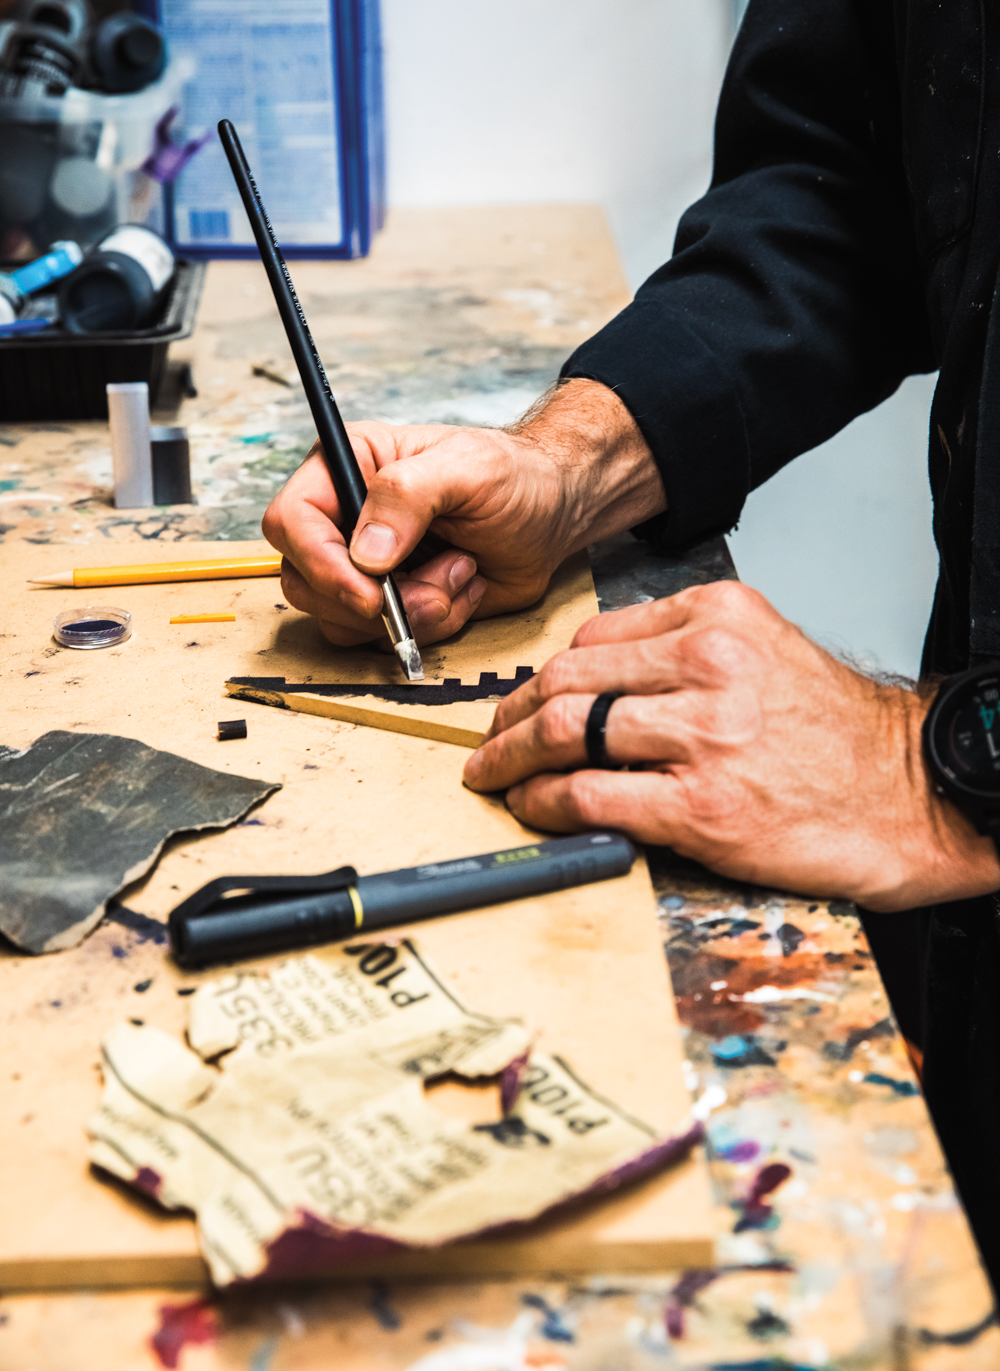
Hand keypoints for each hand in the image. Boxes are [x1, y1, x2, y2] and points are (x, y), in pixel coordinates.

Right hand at [262, 380, 664, 648]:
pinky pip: (384, 641)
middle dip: (371, 602)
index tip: (369, 590)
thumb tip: (365, 552)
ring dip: (411, 613)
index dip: (320, 563)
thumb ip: (409, 496)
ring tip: (461, 571)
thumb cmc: (513, 476)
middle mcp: (343, 520)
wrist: (552, 514)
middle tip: (432, 590)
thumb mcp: (468, 468)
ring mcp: (363, 568)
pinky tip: (463, 587)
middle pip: (304, 583)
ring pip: (344, 622)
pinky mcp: (391, 604)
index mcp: (345, 468)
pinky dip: (432, 626)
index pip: (291, 522)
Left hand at [462, 582, 998, 910]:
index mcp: (719, 617)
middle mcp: (709, 664)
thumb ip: (681, 653)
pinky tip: (534, 808)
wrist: (909, 796)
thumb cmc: (836, 737)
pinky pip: (589, 796)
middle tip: (489, 742)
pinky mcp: (702, 805)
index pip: (593, 638)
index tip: (522, 700)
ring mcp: (705, 735)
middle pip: (567, 680)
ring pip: (567, 732)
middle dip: (510, 716)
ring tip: (494, 775)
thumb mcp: (765, 652)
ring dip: (512, 759)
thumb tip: (591, 681)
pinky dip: (545, 803)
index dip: (541, 676)